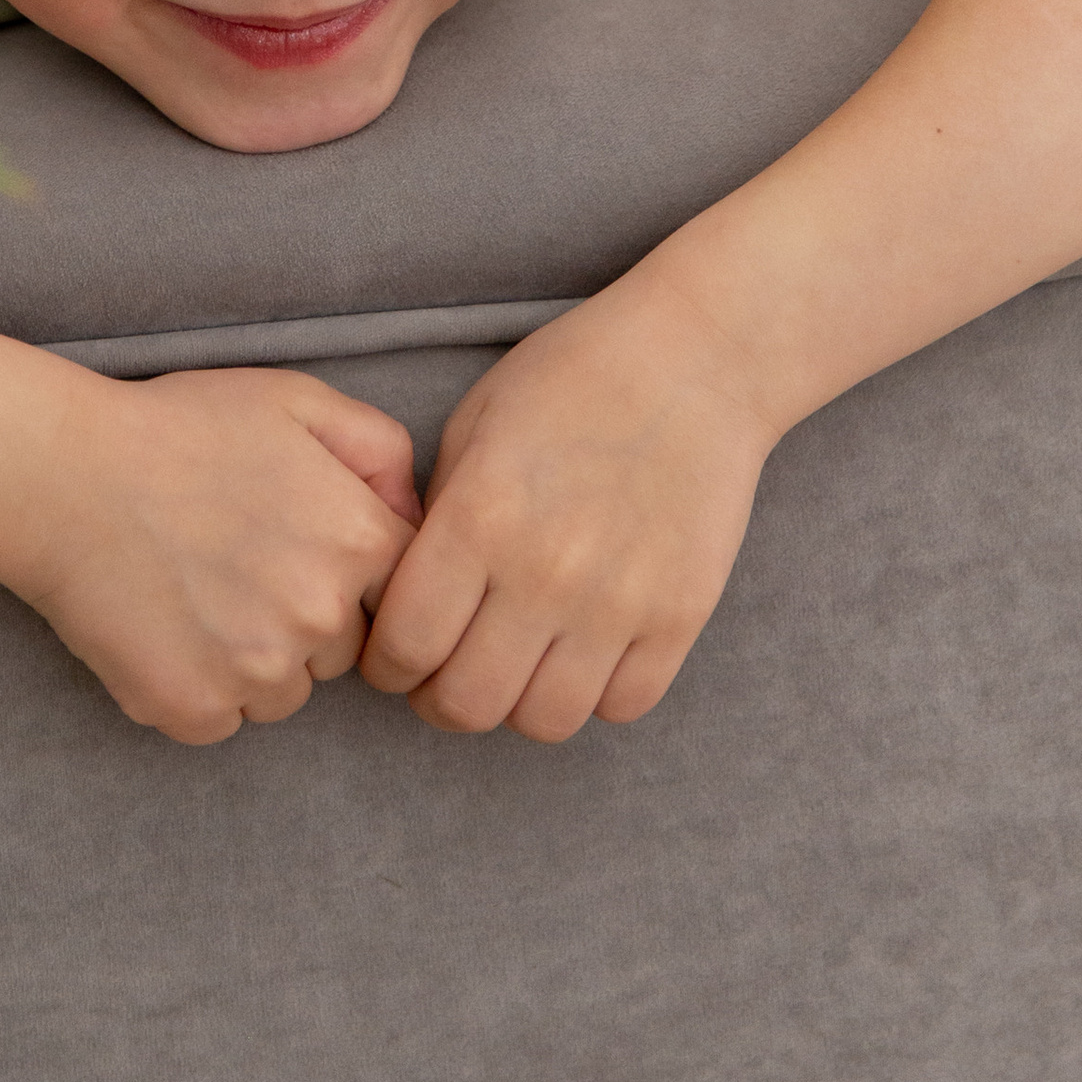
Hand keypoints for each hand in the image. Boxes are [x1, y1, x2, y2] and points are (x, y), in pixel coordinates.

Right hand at [6, 364, 421, 746]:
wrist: (64, 474)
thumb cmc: (179, 429)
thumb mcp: (294, 400)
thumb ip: (379, 449)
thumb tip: (415, 514)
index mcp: (360, 542)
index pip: (396, 592)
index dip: (343, 566)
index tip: (293, 543)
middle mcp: (321, 617)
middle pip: (341, 649)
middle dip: (303, 616)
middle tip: (235, 561)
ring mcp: (257, 671)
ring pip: (284, 692)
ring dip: (254, 659)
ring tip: (196, 591)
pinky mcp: (194, 710)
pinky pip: (224, 719)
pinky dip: (198, 687)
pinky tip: (165, 627)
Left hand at [361, 298, 772, 743]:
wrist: (694, 360)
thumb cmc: (571, 378)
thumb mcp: (475, 426)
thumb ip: (437, 519)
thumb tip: (409, 597)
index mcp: (479, 517)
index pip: (405, 646)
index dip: (386, 666)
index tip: (393, 658)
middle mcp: (544, 573)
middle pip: (467, 704)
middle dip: (439, 699)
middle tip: (443, 675)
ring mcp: (618, 603)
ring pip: (544, 721)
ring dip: (516, 705)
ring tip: (515, 666)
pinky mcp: (679, 618)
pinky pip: (622, 707)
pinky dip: (593, 695)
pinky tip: (581, 652)